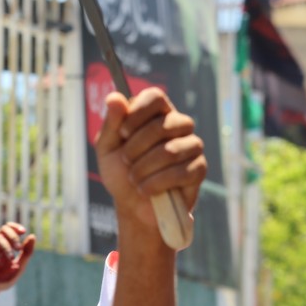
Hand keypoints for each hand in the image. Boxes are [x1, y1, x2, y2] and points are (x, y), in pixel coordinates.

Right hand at [0, 222, 35, 292]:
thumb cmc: (3, 278)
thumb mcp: (19, 267)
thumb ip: (27, 253)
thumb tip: (33, 236)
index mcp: (4, 244)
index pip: (9, 228)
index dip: (15, 227)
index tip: (23, 231)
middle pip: (3, 230)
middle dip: (13, 237)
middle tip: (18, 248)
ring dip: (5, 246)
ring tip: (10, 259)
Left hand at [95, 89, 204, 240]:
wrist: (133, 208)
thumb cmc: (121, 175)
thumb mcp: (107, 150)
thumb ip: (111, 124)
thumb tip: (114, 97)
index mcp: (157, 114)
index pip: (155, 97)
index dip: (138, 112)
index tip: (123, 133)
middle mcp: (179, 125)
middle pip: (162, 124)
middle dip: (136, 148)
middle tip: (126, 162)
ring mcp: (192, 146)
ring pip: (170, 151)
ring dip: (143, 169)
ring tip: (135, 180)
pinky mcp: (198, 169)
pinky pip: (180, 172)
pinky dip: (156, 184)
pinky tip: (147, 190)